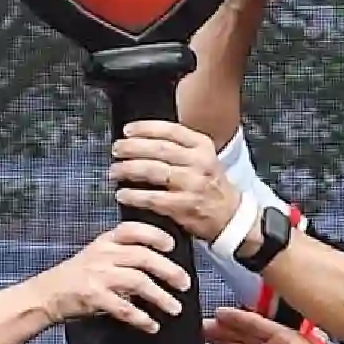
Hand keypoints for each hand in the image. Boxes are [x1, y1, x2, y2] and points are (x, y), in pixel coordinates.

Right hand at [33, 221, 189, 333]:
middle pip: (143, 257)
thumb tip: (162, 261)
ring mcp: (98, 275)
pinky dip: (141, 318)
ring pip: (138, 282)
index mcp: (106, 240)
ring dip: (160, 297)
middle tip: (185, 283)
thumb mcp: (99, 253)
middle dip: (168, 270)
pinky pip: (124, 307)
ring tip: (175, 308)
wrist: (48, 293)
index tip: (172, 245)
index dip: (155, 235)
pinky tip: (152, 325)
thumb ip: (125, 252)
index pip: (133, 229)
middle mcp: (103, 254)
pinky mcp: (94, 297)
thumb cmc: (79, 274)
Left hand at [108, 120, 240, 242]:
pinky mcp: (184, 206)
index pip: (170, 130)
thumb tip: (141, 138)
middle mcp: (199, 162)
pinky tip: (122, 194)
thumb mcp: (203, 157)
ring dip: (129, 170)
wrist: (229, 215)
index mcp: (202, 146)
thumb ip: (179, 146)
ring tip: (115, 171)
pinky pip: (153, 198)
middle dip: (132, 148)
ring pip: (154, 171)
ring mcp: (192, 184)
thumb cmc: (209, 184)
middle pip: (159, 149)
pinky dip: (134, 196)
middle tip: (116, 149)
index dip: (145, 128)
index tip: (127, 130)